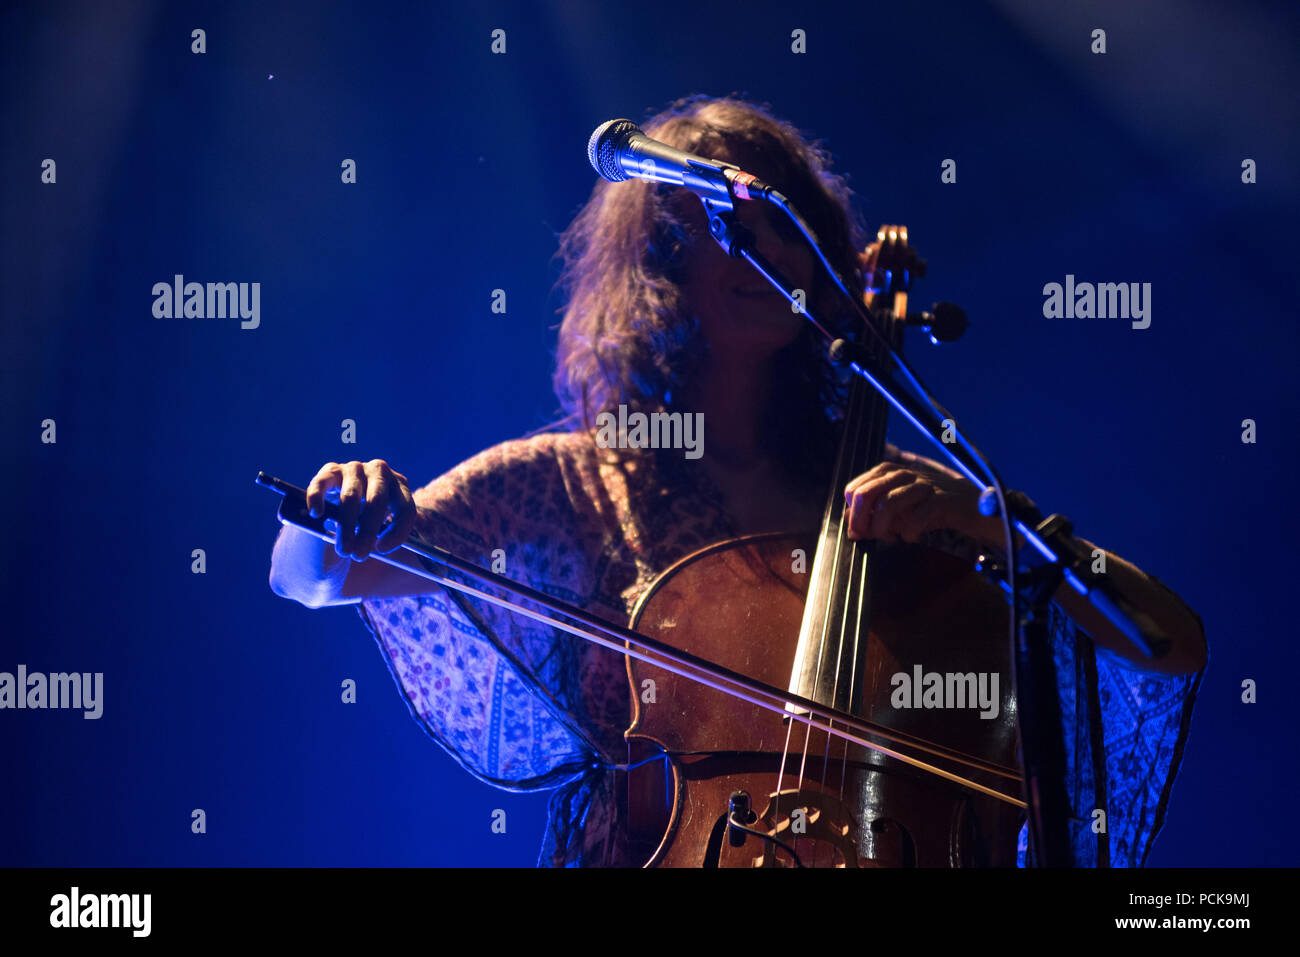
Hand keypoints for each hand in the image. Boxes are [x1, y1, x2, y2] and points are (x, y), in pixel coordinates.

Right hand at [304, 459, 417, 560]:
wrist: (346, 495)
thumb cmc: (370, 515)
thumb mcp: (386, 521)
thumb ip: (388, 532)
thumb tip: (381, 547)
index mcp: (399, 485)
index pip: (405, 508)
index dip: (396, 531)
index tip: (381, 549)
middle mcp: (379, 471)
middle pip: (376, 501)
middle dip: (368, 531)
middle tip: (359, 555)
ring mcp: (355, 468)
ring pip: (351, 496)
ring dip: (346, 526)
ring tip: (343, 549)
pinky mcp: (332, 470)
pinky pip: (322, 482)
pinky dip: (318, 497)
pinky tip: (317, 513)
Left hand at [844, 456, 982, 544]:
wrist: (970, 505)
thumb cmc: (929, 507)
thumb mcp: (898, 509)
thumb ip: (872, 513)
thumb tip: (846, 521)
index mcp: (889, 472)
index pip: (855, 489)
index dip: (853, 514)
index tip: (860, 531)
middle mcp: (904, 474)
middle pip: (866, 494)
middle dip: (861, 521)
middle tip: (867, 537)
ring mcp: (923, 485)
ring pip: (888, 504)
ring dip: (882, 528)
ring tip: (889, 538)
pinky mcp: (942, 499)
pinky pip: (916, 517)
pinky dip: (909, 532)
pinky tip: (912, 537)